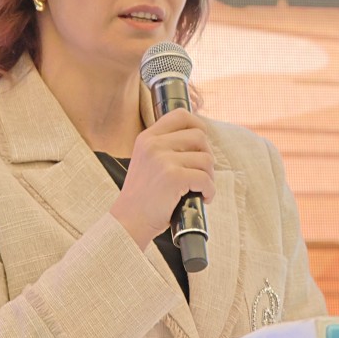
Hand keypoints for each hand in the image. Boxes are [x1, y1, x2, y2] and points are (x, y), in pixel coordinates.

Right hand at [108, 110, 215, 249]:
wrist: (128, 222)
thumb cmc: (142, 197)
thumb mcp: (146, 162)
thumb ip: (165, 148)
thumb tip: (200, 138)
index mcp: (147, 138)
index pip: (180, 115)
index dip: (197, 125)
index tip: (201, 144)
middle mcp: (154, 144)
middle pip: (199, 136)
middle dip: (206, 156)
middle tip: (201, 174)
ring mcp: (163, 160)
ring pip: (206, 159)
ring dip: (209, 176)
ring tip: (199, 189)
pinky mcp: (173, 177)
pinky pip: (205, 178)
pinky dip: (210, 191)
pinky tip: (202, 198)